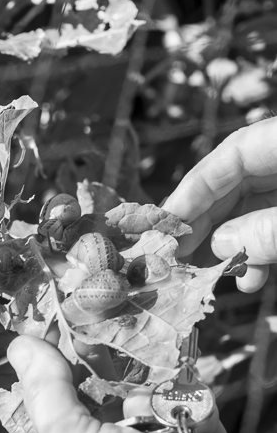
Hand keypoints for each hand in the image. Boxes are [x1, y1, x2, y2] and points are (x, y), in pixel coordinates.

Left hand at [8, 335, 276, 432]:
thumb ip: (48, 393)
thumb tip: (19, 343)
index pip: (53, 409)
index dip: (54, 372)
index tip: (57, 335)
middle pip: (103, 399)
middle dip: (112, 380)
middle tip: (108, 351)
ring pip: (148, 398)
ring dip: (156, 401)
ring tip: (161, 414)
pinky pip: (188, 408)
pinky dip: (192, 409)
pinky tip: (193, 421)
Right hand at [162, 117, 276, 292]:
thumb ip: (271, 229)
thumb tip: (221, 246)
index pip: (230, 155)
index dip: (193, 189)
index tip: (166, 224)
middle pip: (234, 184)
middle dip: (205, 222)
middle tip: (176, 254)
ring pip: (251, 209)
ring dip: (230, 244)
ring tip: (211, 273)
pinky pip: (271, 222)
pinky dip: (259, 250)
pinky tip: (251, 277)